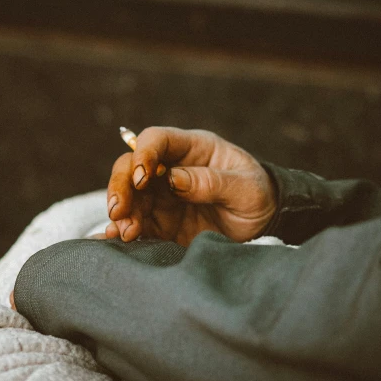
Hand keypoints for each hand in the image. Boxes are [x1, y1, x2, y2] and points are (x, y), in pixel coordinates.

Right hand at [106, 127, 275, 245]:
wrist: (264, 227)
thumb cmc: (258, 196)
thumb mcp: (246, 188)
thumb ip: (212, 181)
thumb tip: (173, 180)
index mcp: (192, 149)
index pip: (157, 140)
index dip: (144, 154)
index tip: (141, 177)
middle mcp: (170, 169)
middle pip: (131, 167)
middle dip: (121, 186)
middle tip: (119, 209)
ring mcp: (163, 197)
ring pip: (129, 197)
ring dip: (121, 213)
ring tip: (124, 232)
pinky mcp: (161, 223)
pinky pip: (137, 223)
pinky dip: (123, 231)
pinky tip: (116, 239)